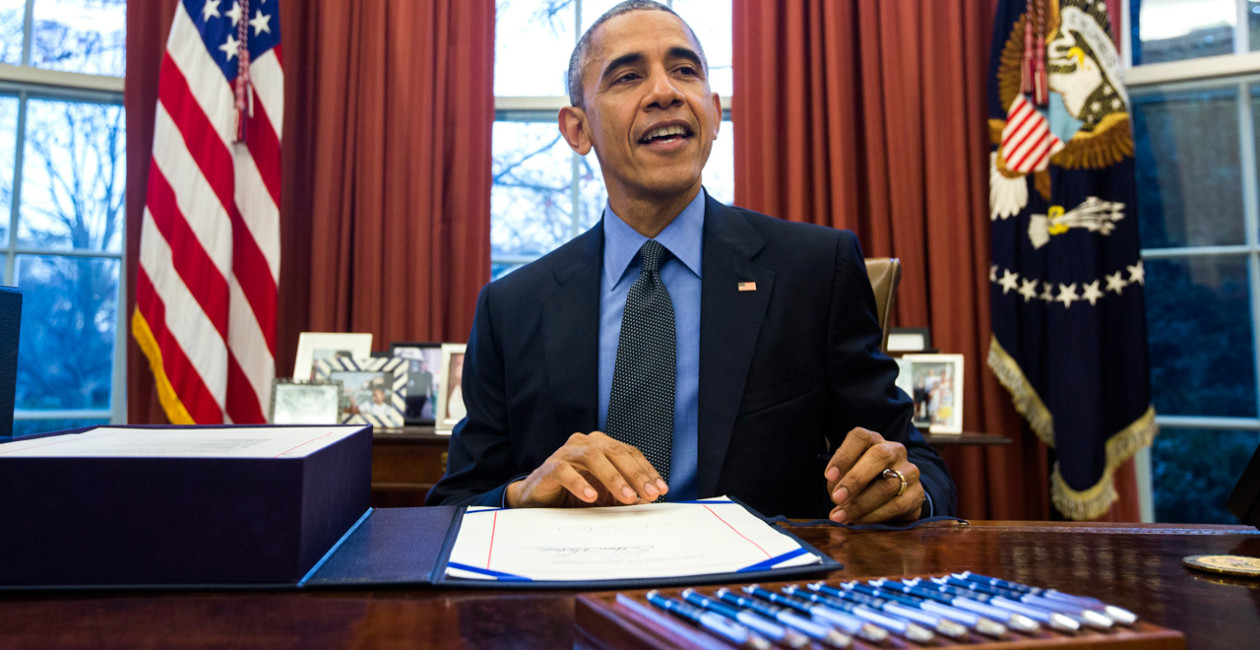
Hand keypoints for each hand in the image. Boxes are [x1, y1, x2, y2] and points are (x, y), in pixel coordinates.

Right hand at [506, 431, 668, 507]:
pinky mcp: (550, 466)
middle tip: (649, 494)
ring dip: (614, 478)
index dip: (647, 471)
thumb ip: (623, 494)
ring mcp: (568, 452)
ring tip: (627, 497)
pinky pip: (566, 471)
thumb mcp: (604, 495)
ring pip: (594, 458)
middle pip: (617, 452)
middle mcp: (587, 443)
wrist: (539, 498)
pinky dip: (580, 483)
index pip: (630, 453)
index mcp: (603, 446)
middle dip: (636, 475)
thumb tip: (647, 500)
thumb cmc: (573, 493)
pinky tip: (591, 496)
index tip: (661, 489)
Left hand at [823, 427, 923, 523]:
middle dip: (855, 479)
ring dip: (861, 504)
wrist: (893, 497)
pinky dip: (874, 515)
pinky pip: (897, 505)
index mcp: (874, 440)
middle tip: (837, 498)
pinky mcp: (917, 494)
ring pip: (888, 484)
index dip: (844, 456)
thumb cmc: (863, 482)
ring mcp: (909, 471)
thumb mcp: (846, 475)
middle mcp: (894, 450)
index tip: (829, 476)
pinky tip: (858, 521)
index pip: (860, 437)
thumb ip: (839, 479)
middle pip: (878, 456)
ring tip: (841, 516)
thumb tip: (836, 493)